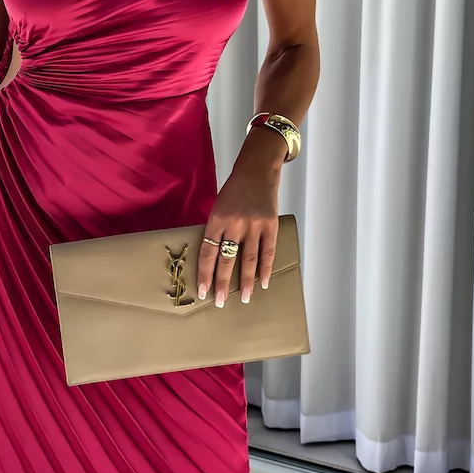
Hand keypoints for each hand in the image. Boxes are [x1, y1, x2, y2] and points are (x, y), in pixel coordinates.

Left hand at [196, 164, 280, 306]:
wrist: (257, 170)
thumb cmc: (234, 190)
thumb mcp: (218, 207)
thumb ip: (216, 230)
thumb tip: (214, 259)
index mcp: (216, 220)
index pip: (207, 253)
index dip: (205, 274)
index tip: (202, 291)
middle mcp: (234, 224)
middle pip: (226, 260)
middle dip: (223, 284)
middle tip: (220, 302)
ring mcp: (254, 225)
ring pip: (248, 259)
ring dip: (246, 282)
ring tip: (245, 298)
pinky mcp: (270, 225)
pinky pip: (268, 251)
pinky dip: (266, 268)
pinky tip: (263, 283)